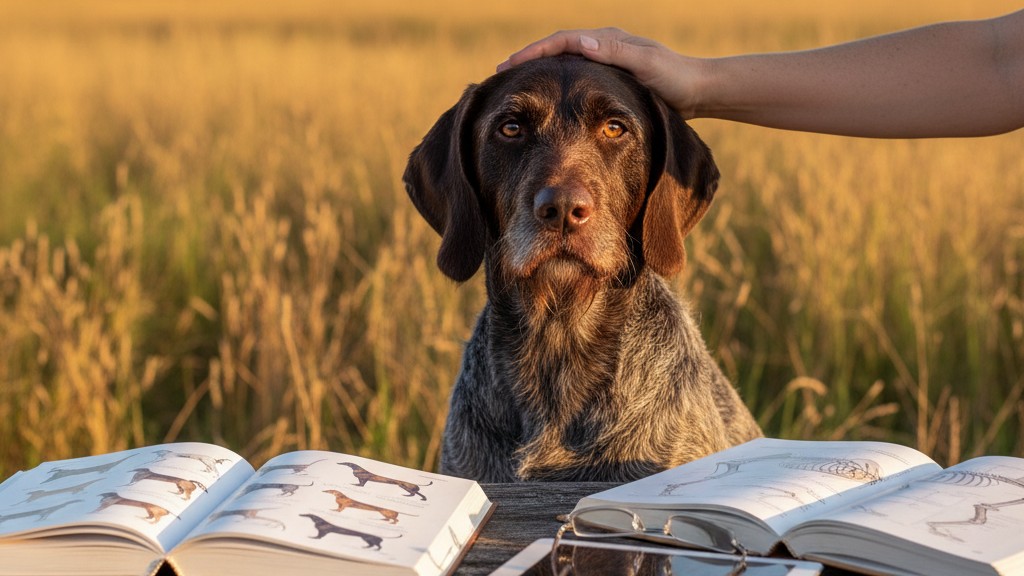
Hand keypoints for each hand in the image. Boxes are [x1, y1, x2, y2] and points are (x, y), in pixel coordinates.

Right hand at [497, 28, 704, 117]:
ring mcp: (605, 61)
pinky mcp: (608, 77)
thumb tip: (581, 43)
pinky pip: (574, 77)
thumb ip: (615, 53)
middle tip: (500, 73)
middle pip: (556, 49)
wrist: (699, 91)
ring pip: (563, 63)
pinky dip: (555, 83)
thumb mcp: (646, 65)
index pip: (562, 41)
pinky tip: (545, 98)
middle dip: (528, 59)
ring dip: (539, 70)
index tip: (509, 65)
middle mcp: (603, 46)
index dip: (534, 52)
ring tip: (514, 85)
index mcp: (607, 40)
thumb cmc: (675, 80)